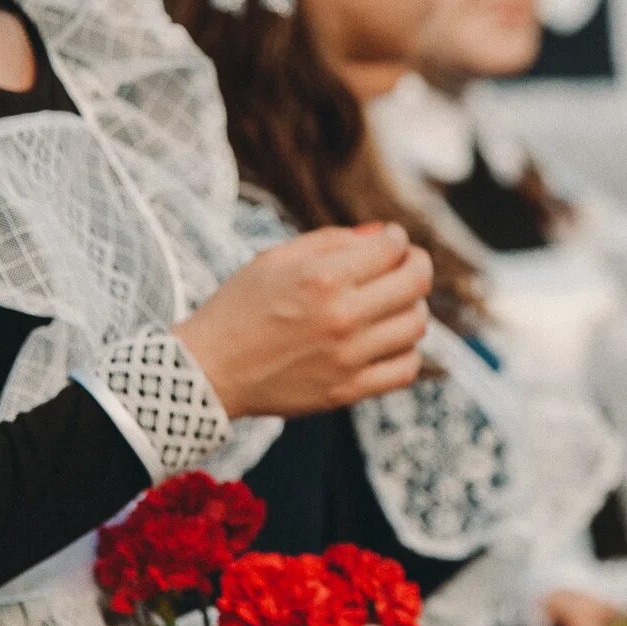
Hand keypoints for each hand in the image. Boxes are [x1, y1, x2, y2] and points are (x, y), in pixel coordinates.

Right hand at [174, 223, 431, 417]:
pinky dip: (406, 350)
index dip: (397, 240)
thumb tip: (383, 234)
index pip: (393, 248)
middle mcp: (341, 317)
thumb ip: (332, 241)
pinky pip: (405, 368)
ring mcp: (347, 358)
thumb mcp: (276, 259)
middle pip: (415, 284)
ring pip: (416, 325)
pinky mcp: (347, 391)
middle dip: (416, 265)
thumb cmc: (240, 306)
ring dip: (412, 307)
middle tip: (405, 265)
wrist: (210, 369)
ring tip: (392, 303)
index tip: (388, 243)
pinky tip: (387, 340)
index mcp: (322, 278)